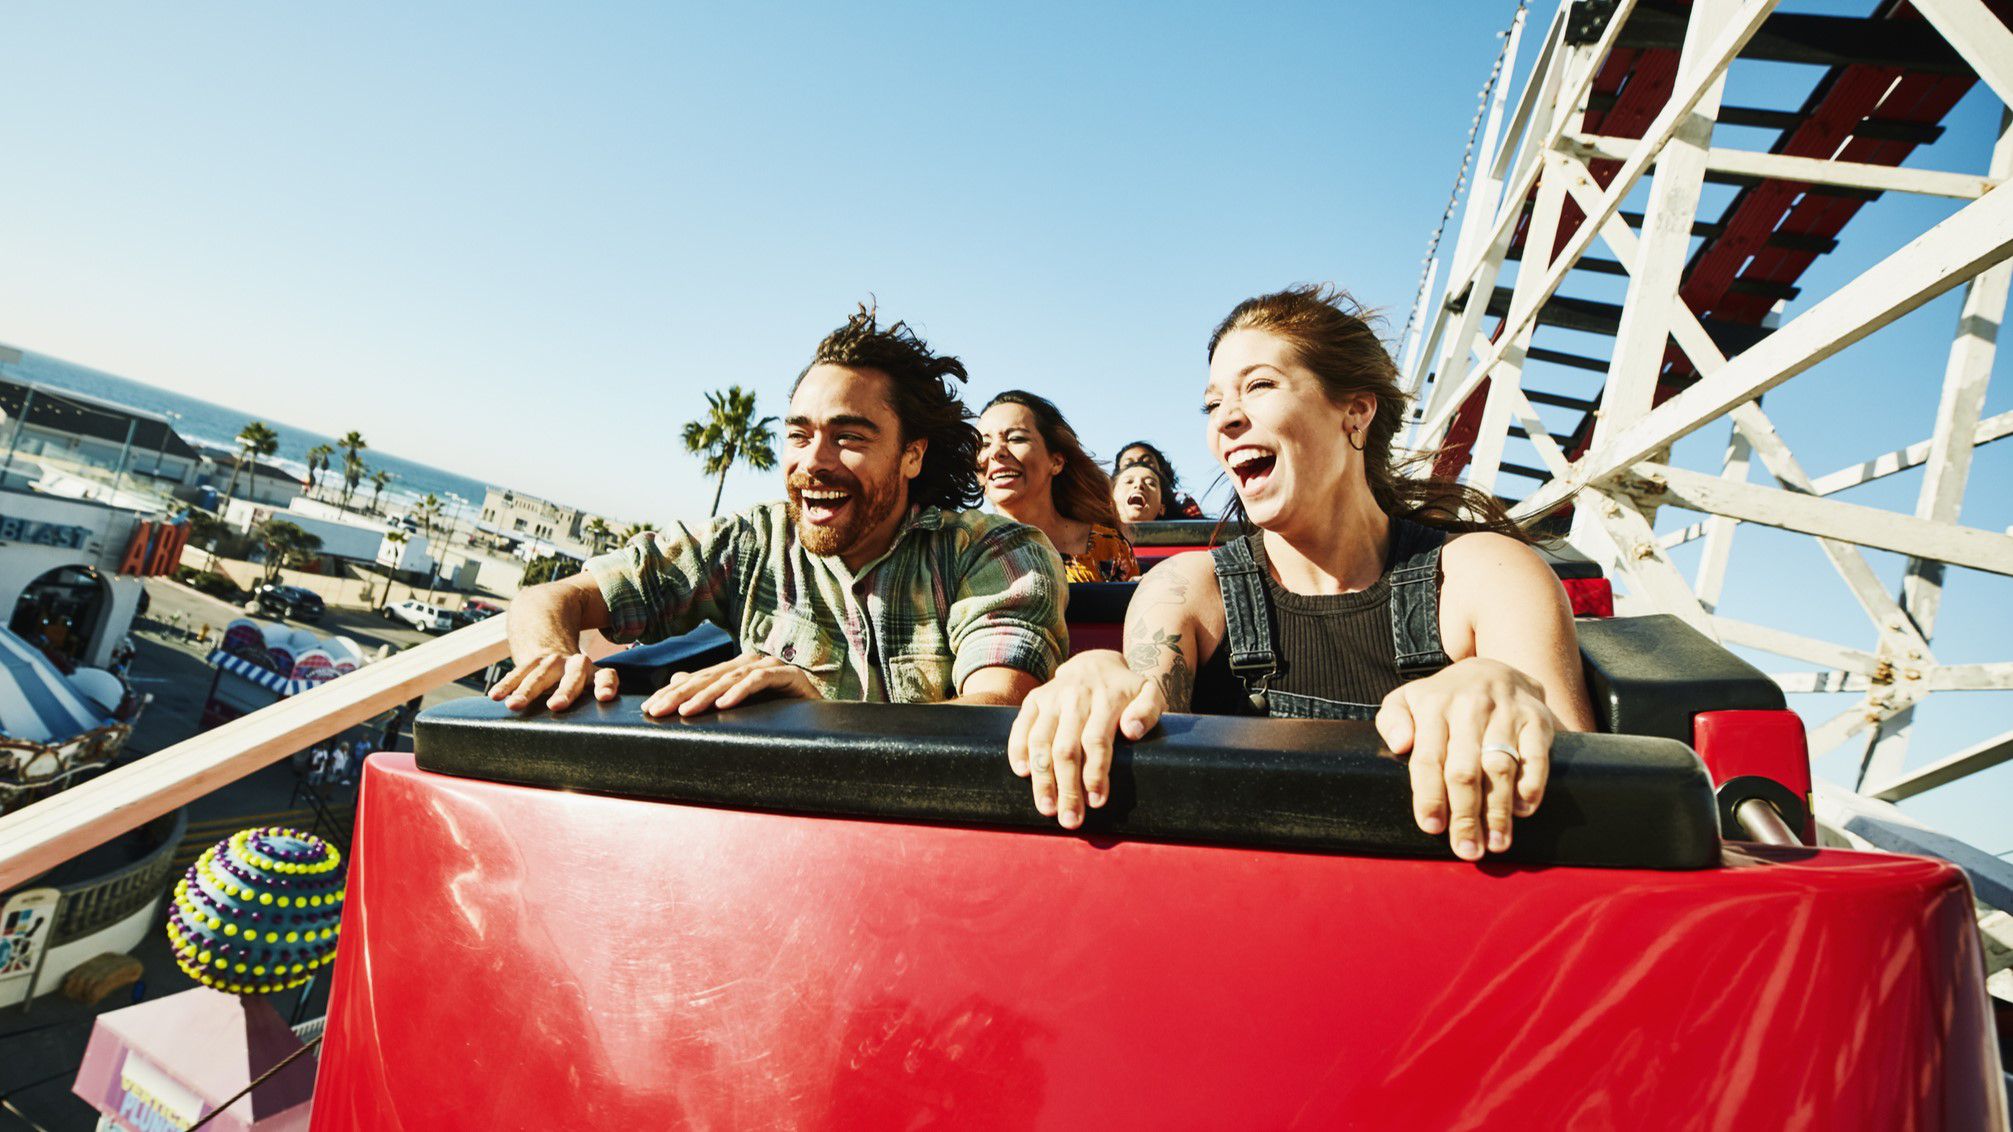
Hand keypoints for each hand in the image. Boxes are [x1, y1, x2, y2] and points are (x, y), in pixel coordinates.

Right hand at [489, 652, 617, 711]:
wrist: (554, 647)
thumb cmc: (575, 683)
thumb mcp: (588, 688)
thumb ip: (590, 707)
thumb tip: (591, 743)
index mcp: (594, 673)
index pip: (606, 676)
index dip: (606, 685)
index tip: (605, 697)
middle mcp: (576, 664)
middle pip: (572, 676)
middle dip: (564, 691)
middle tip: (556, 706)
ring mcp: (553, 661)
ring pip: (540, 675)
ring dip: (527, 690)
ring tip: (514, 706)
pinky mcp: (532, 661)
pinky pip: (518, 673)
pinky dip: (507, 685)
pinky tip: (496, 695)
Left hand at [642, 651, 822, 718]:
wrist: (822, 722)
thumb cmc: (780, 714)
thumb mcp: (739, 707)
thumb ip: (710, 692)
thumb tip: (676, 680)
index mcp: (738, 668)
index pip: (698, 679)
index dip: (672, 693)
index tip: (649, 709)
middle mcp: (752, 662)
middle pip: (709, 677)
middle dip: (680, 694)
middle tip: (657, 710)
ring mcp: (772, 666)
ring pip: (731, 678)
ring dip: (706, 696)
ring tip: (685, 712)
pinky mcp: (790, 675)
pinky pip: (761, 680)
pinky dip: (741, 692)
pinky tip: (724, 705)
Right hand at [1007, 650, 1164, 829]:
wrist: (1097, 664)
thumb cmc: (1126, 690)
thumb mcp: (1150, 692)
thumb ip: (1148, 710)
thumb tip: (1132, 732)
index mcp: (1106, 698)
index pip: (1096, 740)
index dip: (1095, 773)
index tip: (1097, 801)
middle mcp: (1075, 696)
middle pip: (1066, 747)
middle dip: (1067, 787)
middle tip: (1070, 819)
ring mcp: (1051, 698)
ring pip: (1041, 741)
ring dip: (1042, 778)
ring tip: (1046, 808)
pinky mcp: (1034, 700)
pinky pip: (1021, 727)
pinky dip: (1017, 750)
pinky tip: (1021, 773)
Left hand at [1377, 658, 1556, 861]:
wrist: (1496, 668)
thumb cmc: (1445, 698)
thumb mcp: (1408, 698)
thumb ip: (1392, 719)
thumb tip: (1398, 744)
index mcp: (1434, 706)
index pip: (1428, 757)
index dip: (1429, 795)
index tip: (1432, 827)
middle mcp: (1470, 707)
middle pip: (1465, 770)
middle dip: (1465, 815)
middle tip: (1467, 849)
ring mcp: (1506, 713)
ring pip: (1500, 767)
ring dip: (1498, 810)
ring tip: (1497, 843)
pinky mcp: (1537, 719)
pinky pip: (1536, 756)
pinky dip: (1531, 785)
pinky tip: (1523, 810)